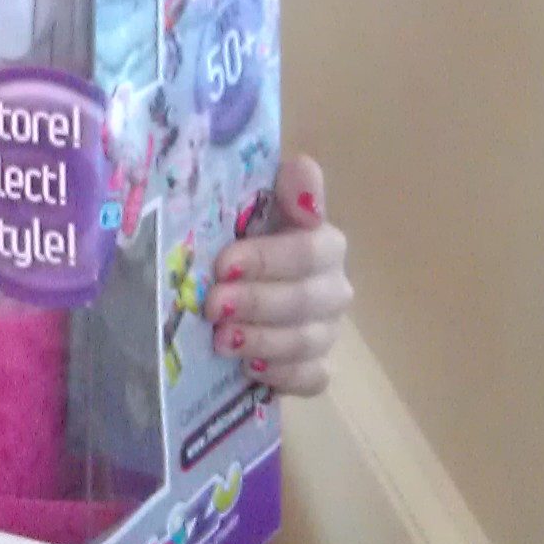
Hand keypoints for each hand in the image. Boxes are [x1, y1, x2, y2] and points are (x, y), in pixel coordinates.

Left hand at [211, 156, 350, 394]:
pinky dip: (283, 375)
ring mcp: (325, 328)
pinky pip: (312, 377)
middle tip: (213, 306)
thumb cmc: (236, 240)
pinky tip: (250, 369)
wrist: (228, 288)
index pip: (311, 249)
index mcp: (319, 242)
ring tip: (220, 340)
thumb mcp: (248, 207)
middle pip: (309, 299)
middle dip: (258, 302)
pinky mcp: (315, 366)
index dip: (270, 258)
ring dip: (263, 340)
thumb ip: (279, 186)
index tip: (224, 264)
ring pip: (308, 340)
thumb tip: (301, 166)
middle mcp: (330, 285)